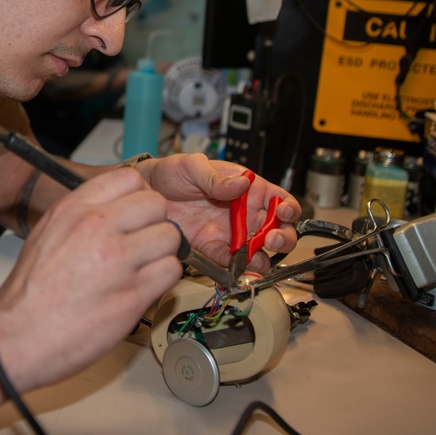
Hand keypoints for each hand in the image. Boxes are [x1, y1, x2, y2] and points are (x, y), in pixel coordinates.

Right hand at [0, 167, 181, 392]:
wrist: (19, 336)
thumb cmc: (30, 292)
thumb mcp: (48, 231)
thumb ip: (83, 212)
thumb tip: (118, 205)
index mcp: (74, 209)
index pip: (129, 177)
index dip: (137, 196)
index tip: (135, 212)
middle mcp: (97, 228)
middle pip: (156, 204)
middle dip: (154, 223)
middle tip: (142, 241)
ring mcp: (118, 261)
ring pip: (169, 237)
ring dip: (161, 252)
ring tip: (142, 267)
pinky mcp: (133, 294)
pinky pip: (171, 270)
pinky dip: (162, 279)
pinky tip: (143, 286)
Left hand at [138, 154, 299, 273]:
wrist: (147, 192)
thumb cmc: (172, 172)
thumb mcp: (194, 166)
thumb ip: (217, 178)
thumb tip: (242, 184)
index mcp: (248, 189)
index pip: (280, 200)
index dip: (289, 208)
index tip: (285, 212)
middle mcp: (245, 214)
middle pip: (278, 230)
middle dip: (283, 238)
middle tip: (273, 238)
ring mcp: (231, 234)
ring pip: (260, 252)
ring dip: (264, 257)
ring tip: (255, 254)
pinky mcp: (212, 249)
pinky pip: (231, 263)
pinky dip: (238, 268)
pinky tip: (236, 265)